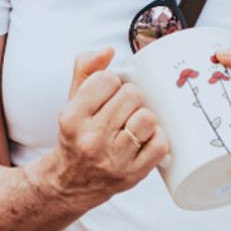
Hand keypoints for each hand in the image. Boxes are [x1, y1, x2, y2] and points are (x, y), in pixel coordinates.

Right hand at [41, 48, 168, 205]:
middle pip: (131, 95)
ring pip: (147, 118)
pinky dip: (156, 138)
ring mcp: (113, 159)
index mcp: (72, 117)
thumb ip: (86, 68)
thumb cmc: (77, 134)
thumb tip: (108, 50)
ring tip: (133, 122)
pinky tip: (143, 139)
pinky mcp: (133, 175)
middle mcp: (91, 139)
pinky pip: (159, 144)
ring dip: (144, 117)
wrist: (71, 181)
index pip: (107, 79)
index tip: (107, 92)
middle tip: (123, 107)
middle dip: (130, 97)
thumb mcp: (72, 100)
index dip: (111, 82)